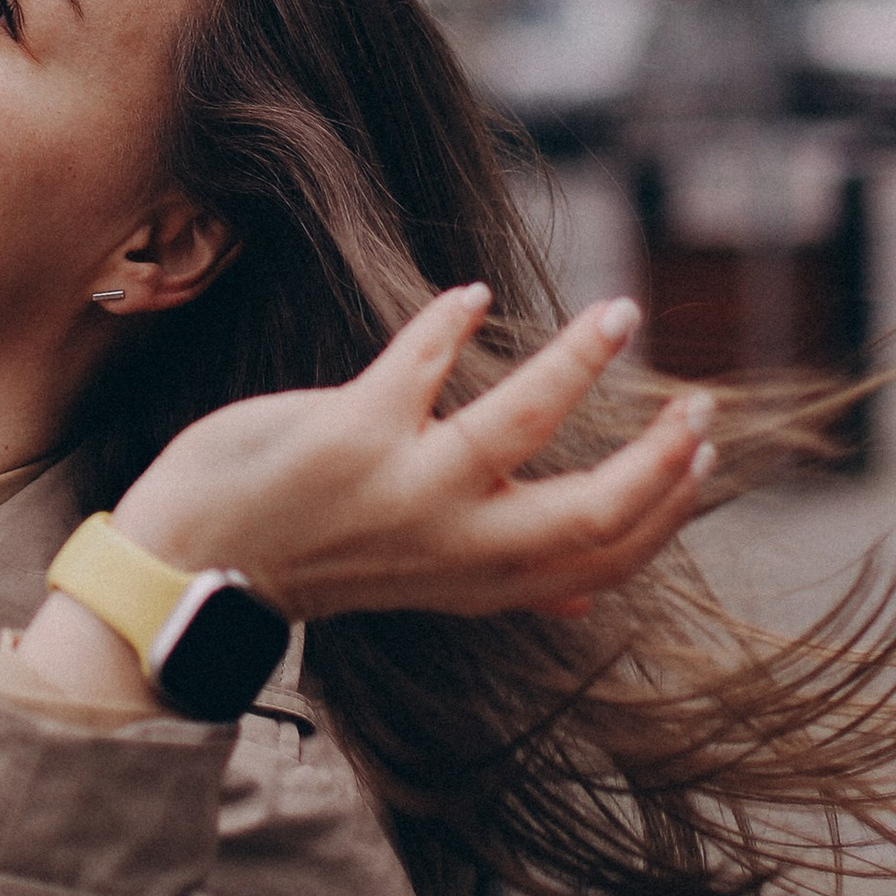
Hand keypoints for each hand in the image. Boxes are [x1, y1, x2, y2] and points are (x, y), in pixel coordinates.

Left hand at [111, 284, 710, 625]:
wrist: (192, 565)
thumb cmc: (317, 553)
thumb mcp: (424, 582)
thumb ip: (500, 579)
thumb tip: (581, 599)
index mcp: (480, 577)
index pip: (605, 557)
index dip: (667, 509)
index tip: (703, 454)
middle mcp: (453, 543)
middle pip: (592, 509)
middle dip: (659, 456)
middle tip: (698, 399)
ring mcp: (403, 489)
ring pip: (521, 423)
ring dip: (577, 362)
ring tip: (619, 313)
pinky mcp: (350, 434)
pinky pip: (418, 362)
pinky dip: (448, 321)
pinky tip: (473, 296)